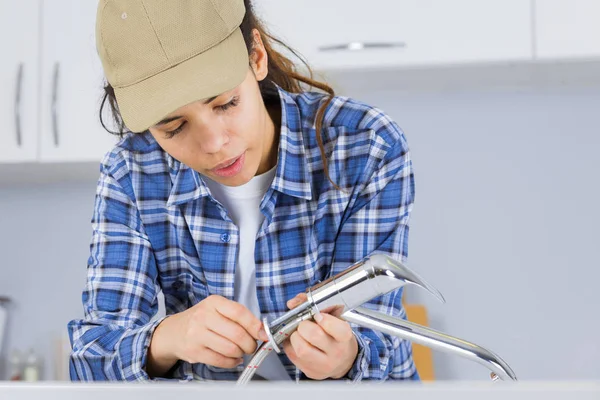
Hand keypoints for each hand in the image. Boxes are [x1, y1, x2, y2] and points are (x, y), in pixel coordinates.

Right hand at [148, 295, 268, 375]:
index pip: (239, 312)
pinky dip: (232, 362)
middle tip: (251, 346)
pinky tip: (232, 359)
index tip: (263, 334)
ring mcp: (197, 334)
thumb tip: (262, 330)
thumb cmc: (201, 320)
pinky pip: (221, 361)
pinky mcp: (194, 351)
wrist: (173, 332)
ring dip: (240, 353)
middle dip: (250, 344)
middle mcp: (204, 316)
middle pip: (237, 334)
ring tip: (240, 351)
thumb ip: (239, 317)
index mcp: (214, 302)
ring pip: (230, 349)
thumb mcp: (217, 310)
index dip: (255, 325)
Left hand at [282, 293, 357, 379]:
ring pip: (301, 349)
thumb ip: (315, 306)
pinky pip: (292, 356)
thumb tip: (292, 303)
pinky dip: (290, 345)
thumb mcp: (335, 319)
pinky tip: (297, 342)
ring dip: (295, 337)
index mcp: (344, 338)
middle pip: (315, 336)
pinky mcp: (310, 372)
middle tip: (304, 324)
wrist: (343, 362)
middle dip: (304, 325)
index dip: (325, 319)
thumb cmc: (337, 337)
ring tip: (299, 334)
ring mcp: (323, 365)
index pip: (338, 329)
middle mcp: (336, 353)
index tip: (318, 316)